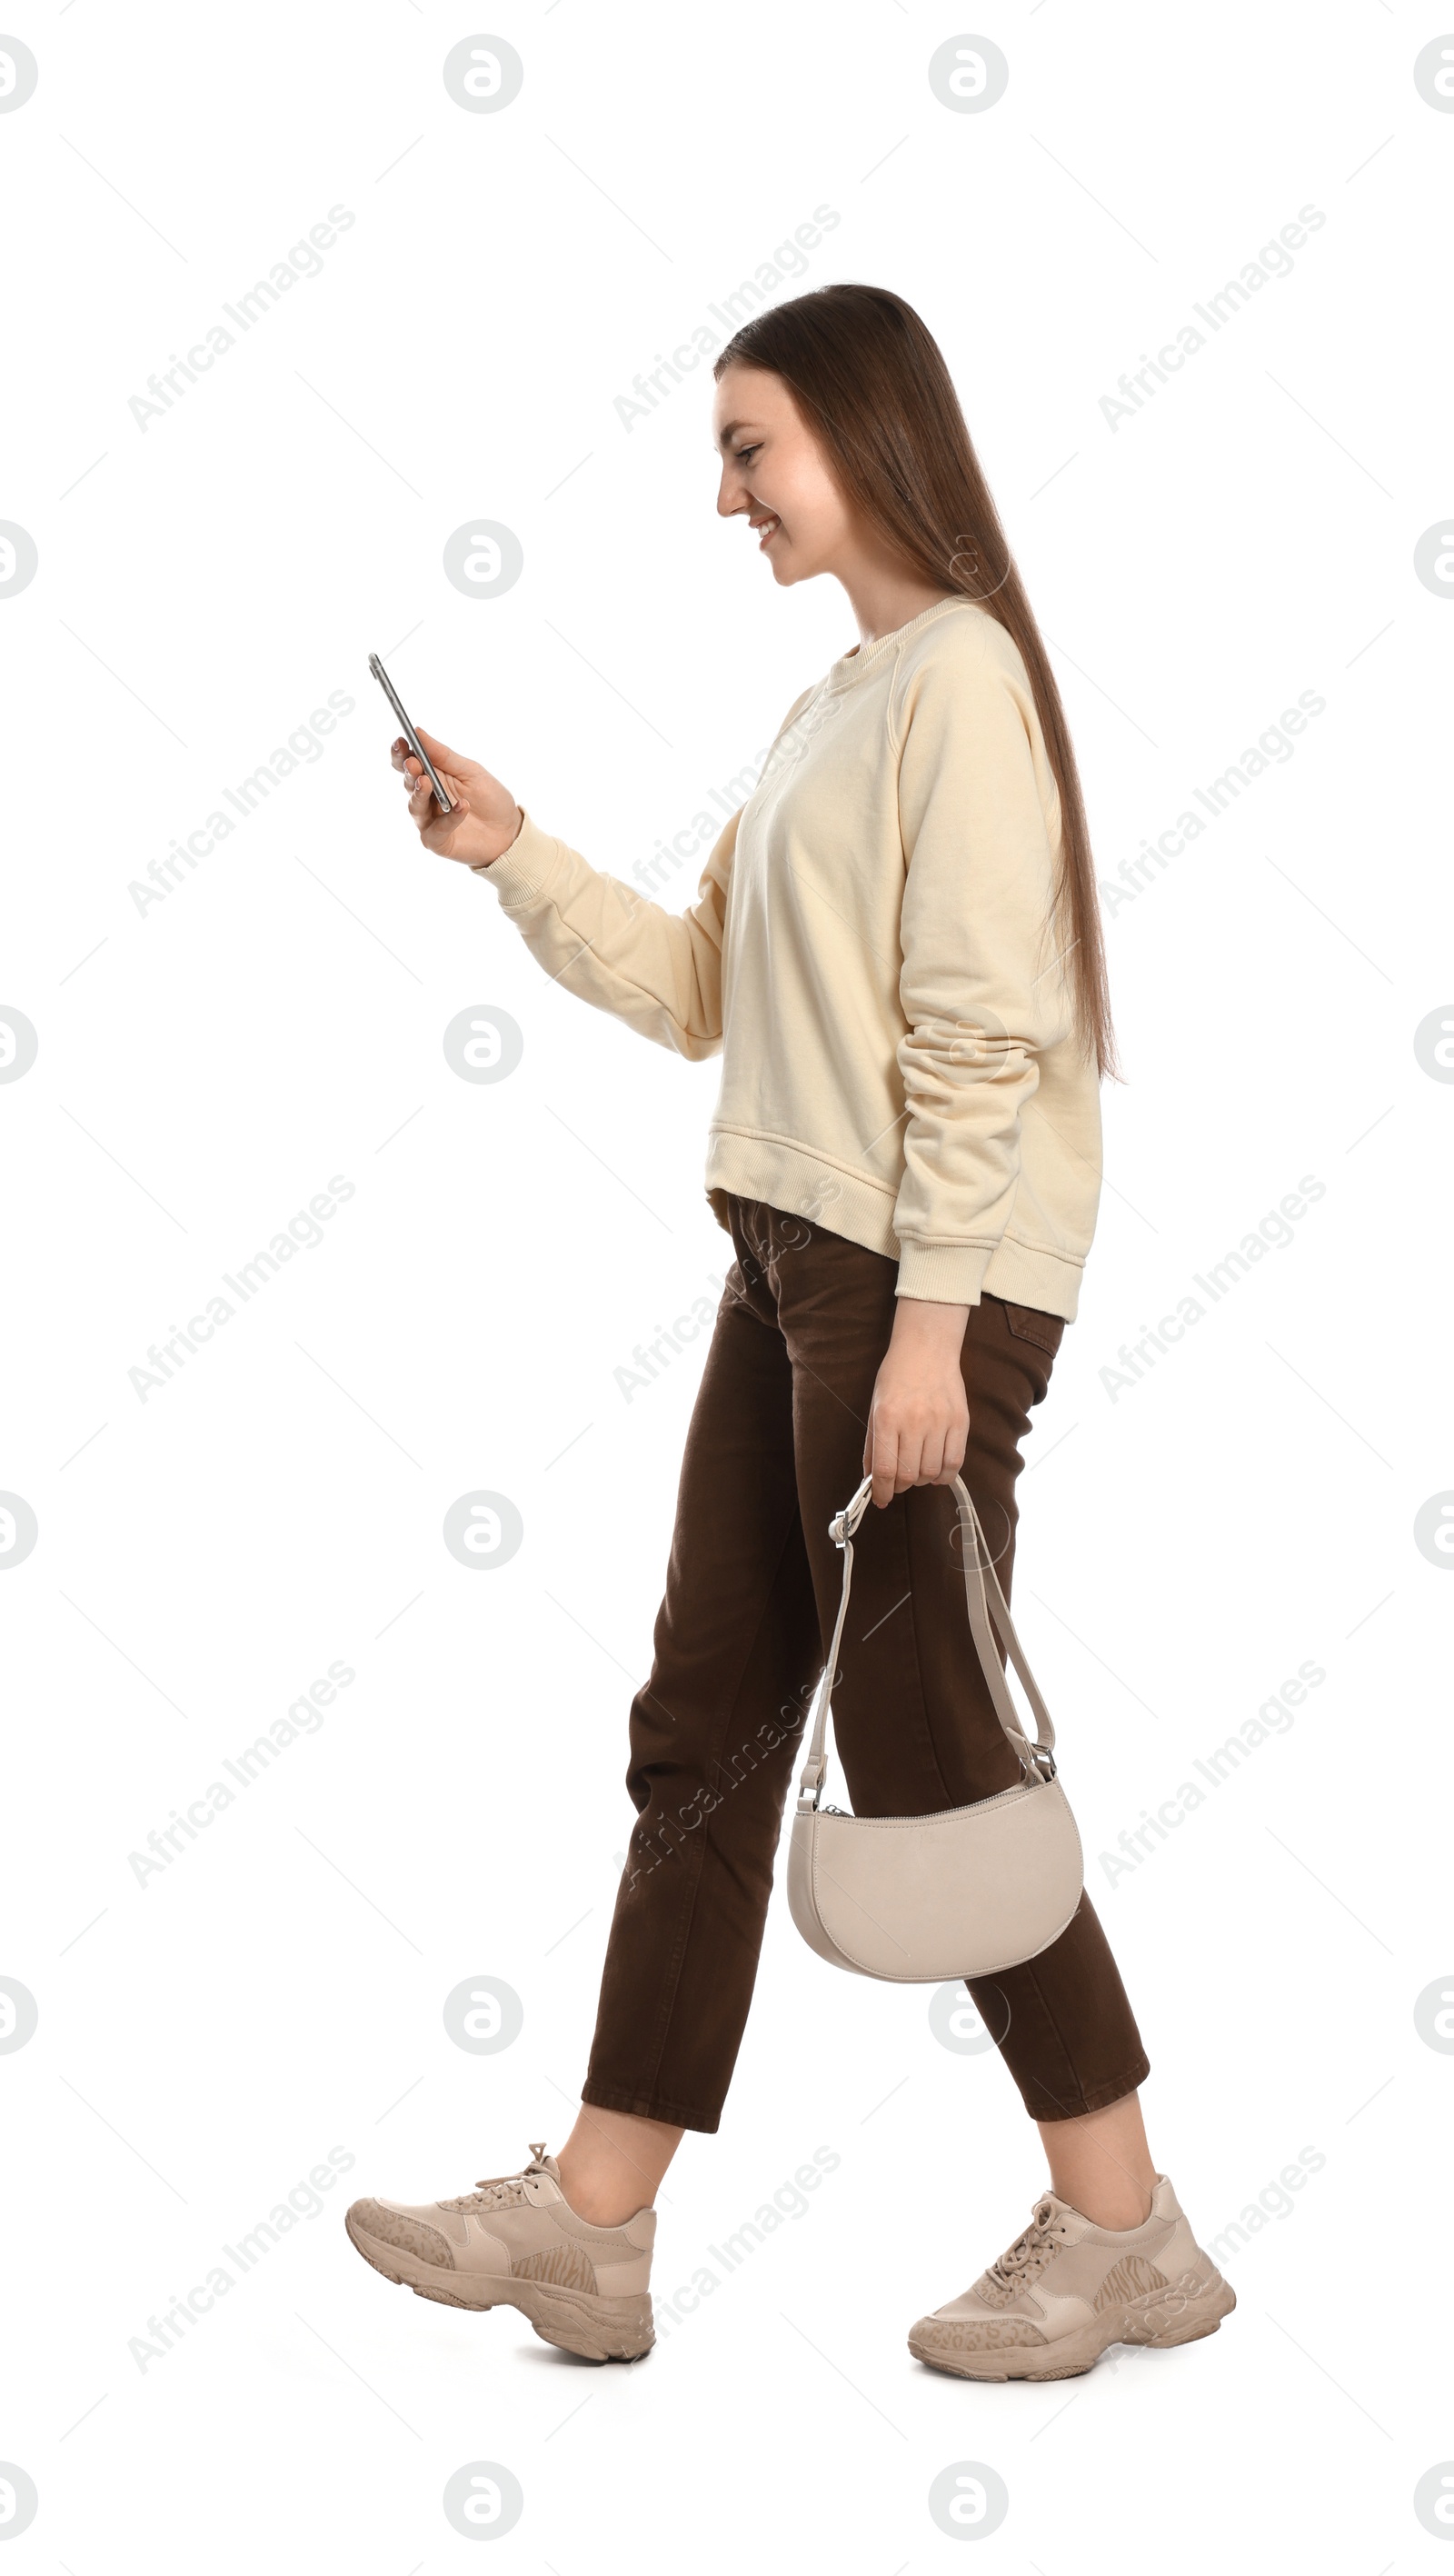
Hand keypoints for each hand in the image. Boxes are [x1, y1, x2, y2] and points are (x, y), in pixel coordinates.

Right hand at [390, 725, 523, 869]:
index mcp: (431, 776)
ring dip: (420, 793)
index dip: (401, 753)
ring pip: (415, 807)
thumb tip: (418, 732)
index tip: (401, 741)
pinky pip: (437, 829)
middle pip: (408, 783)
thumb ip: (444, 755)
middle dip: (409, 772)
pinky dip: (450, 818)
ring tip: (426, 781)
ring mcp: (429, 821)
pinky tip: (462, 807)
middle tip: (413, 763)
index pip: (407, 763)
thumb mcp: (470, 771)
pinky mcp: (437, 841)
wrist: (509, 831)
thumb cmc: (489, 798)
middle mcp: (425, 798)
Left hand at [862, 1298, 970, 1507]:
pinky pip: (955, 1462)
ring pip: (931, 1472)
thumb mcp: (874, 1407)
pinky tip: (936, 1471)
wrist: (927, 1349)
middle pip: (909, 1475)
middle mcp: (914, 1422)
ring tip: (917, 1471)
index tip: (881, 1500)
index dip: (882, 1492)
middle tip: (898, 1482)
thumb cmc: (896, 1377)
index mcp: (887, 1418)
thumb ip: (872, 1446)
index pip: (885, 1469)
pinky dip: (944, 1475)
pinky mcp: (960, 1422)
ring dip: (922, 1480)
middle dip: (901, 1487)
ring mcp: (940, 1422)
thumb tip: (872, 1480)